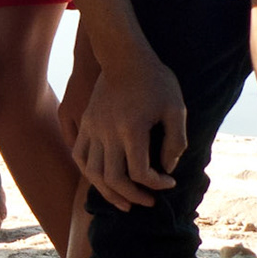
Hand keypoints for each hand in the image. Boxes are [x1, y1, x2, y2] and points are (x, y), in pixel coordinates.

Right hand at [72, 46, 186, 209]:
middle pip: (114, 179)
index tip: (169, 182)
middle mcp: (107, 132)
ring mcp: (92, 128)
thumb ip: (176, 141)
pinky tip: (103, 180)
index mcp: (132, 129)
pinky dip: (89, 174)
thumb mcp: (176, 107)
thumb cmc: (155, 80)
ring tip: (125, 201)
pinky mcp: (85, 123)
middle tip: (149, 202)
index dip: (157, 184)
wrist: (123, 56)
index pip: (140, 172)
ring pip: (92, 173)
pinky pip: (79, 156)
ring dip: (108, 192)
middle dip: (133, 196)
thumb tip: (167, 167)